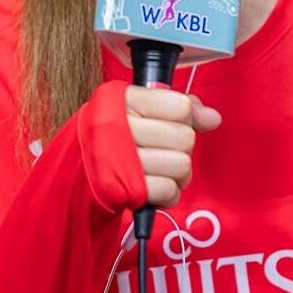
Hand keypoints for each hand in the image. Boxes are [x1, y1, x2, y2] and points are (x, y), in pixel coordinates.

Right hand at [125, 86, 221, 206]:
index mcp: (123, 100)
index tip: (173, 122)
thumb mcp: (141, 109)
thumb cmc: (117, 136)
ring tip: (162, 169)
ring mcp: (119, 159)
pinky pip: (170, 190)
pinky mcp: (124, 190)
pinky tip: (155, 186)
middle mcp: (117, 126)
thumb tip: (213, 118)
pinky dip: (168, 193)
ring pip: (181, 165)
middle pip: (184, 138)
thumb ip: (179, 107)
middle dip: (183, 148)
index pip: (180, 106)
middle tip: (167, 150)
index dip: (185, 117)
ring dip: (178, 173)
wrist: (79, 171)